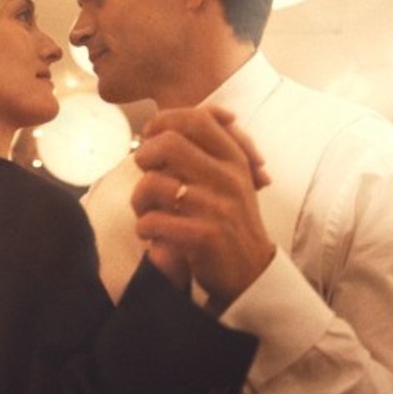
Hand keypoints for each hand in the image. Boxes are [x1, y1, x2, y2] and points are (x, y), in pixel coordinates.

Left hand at [131, 106, 275, 303]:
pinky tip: (152, 236)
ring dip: (139, 200)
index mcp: (234, 160)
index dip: (164, 122)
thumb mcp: (230, 180)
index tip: (151, 137)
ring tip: (147, 213)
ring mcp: (217, 207)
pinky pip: (153, 221)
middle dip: (145, 156)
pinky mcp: (205, 236)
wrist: (253, 274)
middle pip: (169, 144)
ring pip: (153, 183)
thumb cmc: (230, 224)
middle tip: (145, 173)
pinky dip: (144, 229)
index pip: (197, 119)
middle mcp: (228, 178)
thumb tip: (158, 126)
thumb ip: (204, 152)